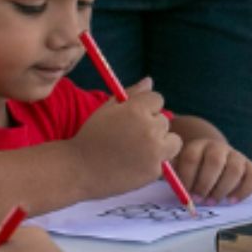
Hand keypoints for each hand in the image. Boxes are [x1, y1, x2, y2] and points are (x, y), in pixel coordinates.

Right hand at [70, 77, 180, 197]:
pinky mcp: (155, 170)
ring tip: (139, 150)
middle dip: (152, 126)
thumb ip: (132, 93)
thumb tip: (150, 80)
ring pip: (173, 141)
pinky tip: (135, 164)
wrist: (79, 170)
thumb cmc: (91, 136)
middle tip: (130, 137)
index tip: (131, 118)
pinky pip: (164, 160)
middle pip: (165, 120)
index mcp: (137, 109)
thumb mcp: (107, 108)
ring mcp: (154, 150)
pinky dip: (154, 162)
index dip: (146, 108)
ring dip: (161, 143)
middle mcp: (149, 127)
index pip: (157, 99)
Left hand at [172, 137, 251, 205]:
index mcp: (197, 146)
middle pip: (214, 161)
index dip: (187, 177)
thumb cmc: (191, 169)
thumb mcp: (177, 166)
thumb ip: (171, 173)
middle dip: (205, 183)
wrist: (210, 156)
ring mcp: (235, 156)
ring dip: (223, 189)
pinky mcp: (249, 166)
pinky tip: (231, 201)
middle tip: (199, 200)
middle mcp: (218, 148)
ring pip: (235, 169)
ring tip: (213, 202)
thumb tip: (160, 178)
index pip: (191, 157)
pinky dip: (244, 191)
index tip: (184, 193)